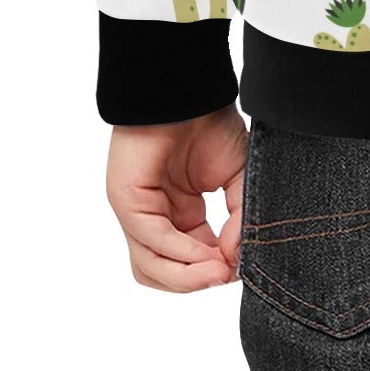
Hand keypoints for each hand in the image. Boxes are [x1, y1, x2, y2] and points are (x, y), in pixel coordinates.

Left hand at [105, 104, 248, 291]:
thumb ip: (240, 218)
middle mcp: (157, 218)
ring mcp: (138, 212)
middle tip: (228, 275)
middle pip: (167, 273)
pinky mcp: (127, 202)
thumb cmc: (210, 124)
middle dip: (199, 280)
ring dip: (186, 278)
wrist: (189, 89)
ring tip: (217, 272)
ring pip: (151, 267)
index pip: (193, 261)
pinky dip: (179, 252)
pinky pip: (151, 240)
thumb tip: (237, 259)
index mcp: (182, 214)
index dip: (216, 271)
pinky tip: (204, 252)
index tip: (243, 267)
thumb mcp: (239, 177)